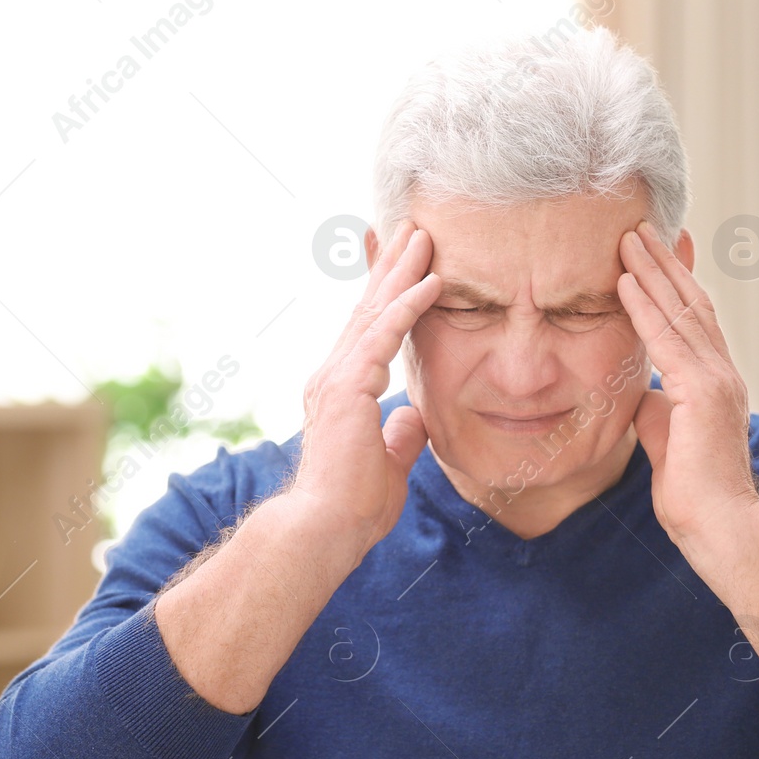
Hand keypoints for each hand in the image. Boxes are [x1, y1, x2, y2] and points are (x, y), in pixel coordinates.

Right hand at [289, 220, 441, 556]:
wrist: (326, 528)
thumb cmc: (352, 506)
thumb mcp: (389, 463)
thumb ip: (400, 434)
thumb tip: (413, 415)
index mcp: (342, 390)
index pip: (369, 331)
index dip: (387, 295)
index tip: (405, 264)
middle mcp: (334, 375)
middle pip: (369, 309)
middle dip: (392, 268)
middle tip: (413, 229)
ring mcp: (338, 378)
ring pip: (375, 312)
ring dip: (402, 272)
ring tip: (424, 236)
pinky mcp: (349, 387)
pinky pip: (385, 335)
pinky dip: (409, 306)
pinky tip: (432, 282)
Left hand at [617, 220, 758, 548]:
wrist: (720, 526)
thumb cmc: (694, 495)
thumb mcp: (668, 439)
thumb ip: (658, 408)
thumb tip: (641, 392)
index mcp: (716, 383)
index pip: (695, 320)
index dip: (675, 283)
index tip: (656, 251)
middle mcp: (722, 372)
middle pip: (691, 302)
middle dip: (663, 263)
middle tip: (640, 226)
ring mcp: (716, 379)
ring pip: (680, 311)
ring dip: (651, 271)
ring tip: (627, 237)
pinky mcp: (701, 392)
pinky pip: (666, 338)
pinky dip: (644, 306)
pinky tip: (625, 280)